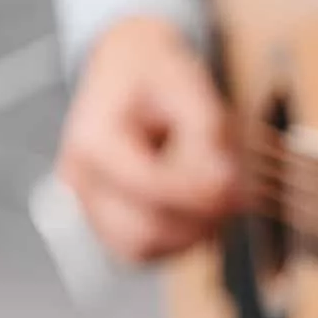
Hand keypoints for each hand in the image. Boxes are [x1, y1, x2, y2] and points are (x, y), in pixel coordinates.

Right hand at [57, 17, 237, 262]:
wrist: (130, 67)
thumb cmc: (158, 74)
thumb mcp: (191, 88)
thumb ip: (208, 137)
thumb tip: (225, 187)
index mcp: (93, 140)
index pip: (148, 186)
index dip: (199, 192)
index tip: (235, 181)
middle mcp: (81, 179)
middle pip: (144, 231)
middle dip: (197, 219)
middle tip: (234, 193)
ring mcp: (90, 206)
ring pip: (144, 249)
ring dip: (191, 233)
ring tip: (218, 198)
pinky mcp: (109, 222)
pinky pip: (145, 251)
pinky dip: (178, 238)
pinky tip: (201, 209)